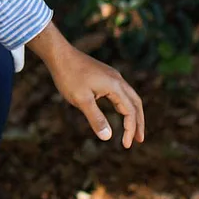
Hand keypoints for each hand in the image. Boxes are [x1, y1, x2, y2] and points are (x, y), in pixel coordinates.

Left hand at [27, 22, 145, 147]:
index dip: (130, 129)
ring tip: (132, 128)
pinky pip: (120, 92)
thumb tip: (107, 137)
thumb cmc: (68, 75)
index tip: (126, 145)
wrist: (58, 53)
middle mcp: (118, 80)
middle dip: (138, 122)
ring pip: (129, 97)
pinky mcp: (105, 74)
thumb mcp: (81, 100)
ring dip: (132, 113)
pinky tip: (119, 111)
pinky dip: (124, 104)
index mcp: (115, 86)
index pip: (130, 112)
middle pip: (136, 103)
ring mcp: (112, 76)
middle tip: (140, 140)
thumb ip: (95, 118)